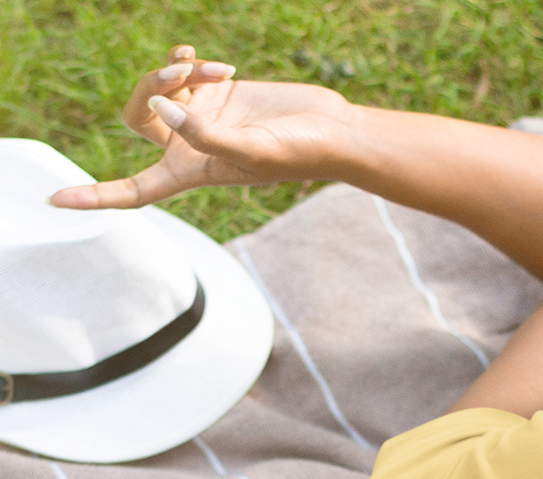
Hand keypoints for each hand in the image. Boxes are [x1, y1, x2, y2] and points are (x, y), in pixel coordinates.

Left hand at [49, 43, 352, 209]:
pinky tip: (202, 58)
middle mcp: (190, 146)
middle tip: (179, 70)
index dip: (94, 196)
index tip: (56, 199)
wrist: (330, 128)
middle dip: (149, 86)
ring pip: (158, 87)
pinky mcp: (214, 93)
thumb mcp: (251, 149)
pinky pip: (178, 69)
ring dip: (174, 68)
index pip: (134, 190)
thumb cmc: (299, 152)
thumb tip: (163, 104)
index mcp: (192, 173)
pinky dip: (186, 59)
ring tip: (208, 65)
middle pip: (138, 115)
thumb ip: (205, 133)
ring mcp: (200, 117)